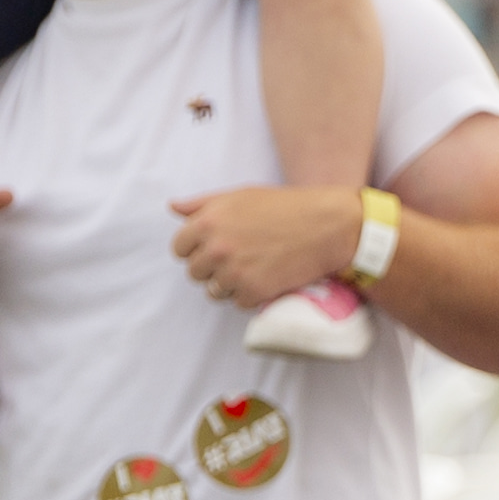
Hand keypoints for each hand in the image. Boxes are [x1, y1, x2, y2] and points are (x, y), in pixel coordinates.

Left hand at [171, 183, 364, 308]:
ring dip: (230, 284)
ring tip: (255, 267)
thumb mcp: (240, 196)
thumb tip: (172, 207)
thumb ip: (202, 204)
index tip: (218, 247)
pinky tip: (267, 277)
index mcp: (207, 222)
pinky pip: (237, 303)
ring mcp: (233, 272)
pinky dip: (251, 295)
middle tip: (241, 257)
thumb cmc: (283, 207)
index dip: (198, 248)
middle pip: (195, 273)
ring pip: (214, 291)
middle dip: (213, 268)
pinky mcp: (253, 291)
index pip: (180, 249)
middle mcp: (216, 248)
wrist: (326, 225)